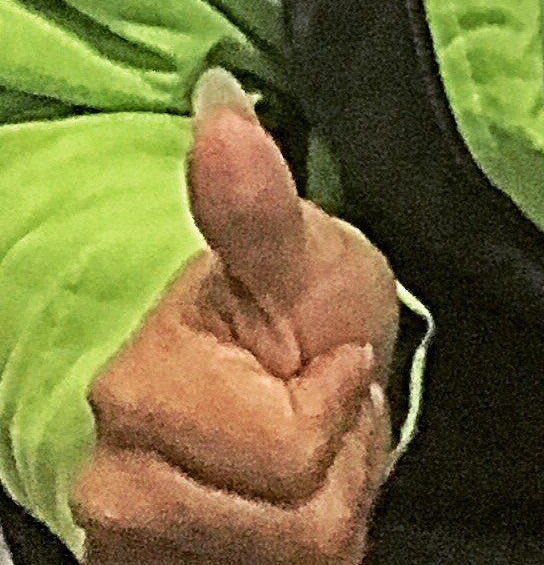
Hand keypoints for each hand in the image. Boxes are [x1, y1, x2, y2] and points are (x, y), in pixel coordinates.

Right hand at [74, 71, 398, 560]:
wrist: (294, 372)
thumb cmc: (302, 307)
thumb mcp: (304, 250)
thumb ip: (257, 201)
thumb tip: (221, 111)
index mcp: (137, 390)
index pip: (293, 448)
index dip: (339, 398)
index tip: (326, 359)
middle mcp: (116, 481)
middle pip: (292, 521)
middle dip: (335, 462)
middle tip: (318, 406)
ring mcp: (135, 541)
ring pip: (294, 556)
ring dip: (327, 501)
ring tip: (309, 445)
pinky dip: (304, 545)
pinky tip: (291, 498)